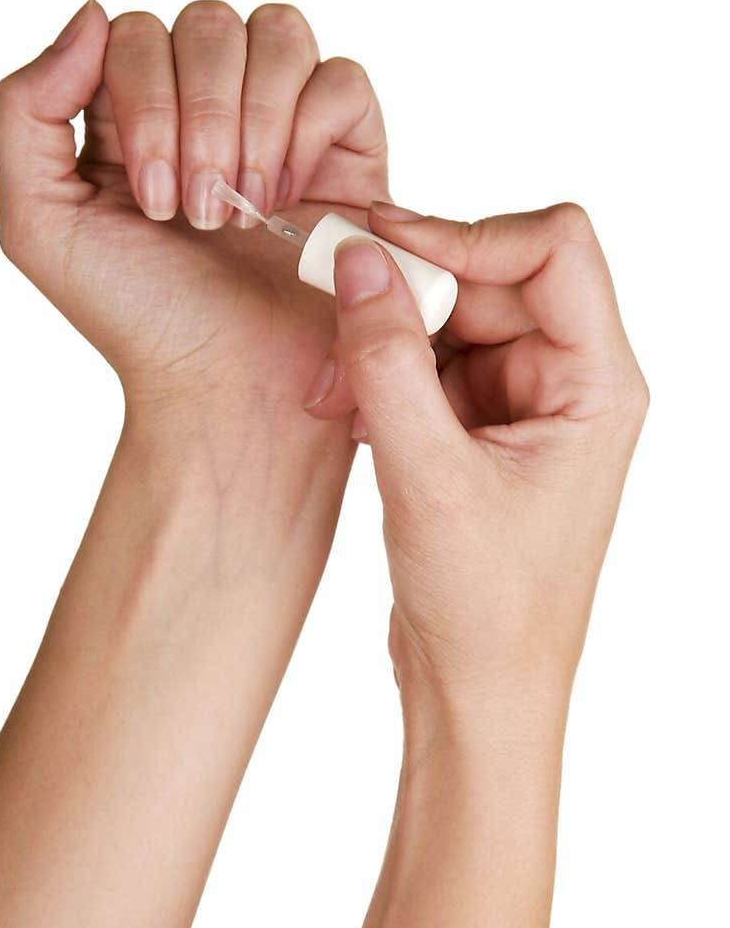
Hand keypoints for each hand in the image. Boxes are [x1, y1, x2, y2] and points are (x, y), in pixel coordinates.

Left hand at [0, 0, 387, 455]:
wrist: (228, 389)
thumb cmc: (142, 324)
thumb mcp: (38, 223)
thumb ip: (26, 108)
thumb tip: (91, 15)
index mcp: (134, 116)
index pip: (136, 34)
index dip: (144, 99)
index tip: (152, 203)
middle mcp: (209, 110)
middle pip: (206, 23)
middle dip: (199, 120)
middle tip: (200, 217)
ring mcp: (281, 126)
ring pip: (276, 33)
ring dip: (254, 124)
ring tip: (247, 213)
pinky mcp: (347, 155)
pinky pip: (340, 80)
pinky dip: (310, 132)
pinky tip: (289, 201)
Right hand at [305, 202, 647, 730]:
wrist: (481, 693)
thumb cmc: (489, 609)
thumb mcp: (429, 479)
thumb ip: (390, 363)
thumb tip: (359, 263)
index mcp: (597, 385)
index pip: (553, 249)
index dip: (467, 234)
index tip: (383, 246)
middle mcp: (569, 384)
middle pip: (490, 279)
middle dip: (406, 295)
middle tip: (332, 316)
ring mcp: (522, 408)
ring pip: (449, 323)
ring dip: (382, 341)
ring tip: (330, 391)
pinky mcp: (478, 434)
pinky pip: (427, 368)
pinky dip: (380, 377)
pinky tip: (343, 413)